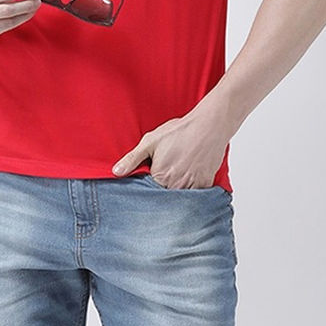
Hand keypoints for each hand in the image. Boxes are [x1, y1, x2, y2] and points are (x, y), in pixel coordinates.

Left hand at [112, 104, 231, 188]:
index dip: (147, 188)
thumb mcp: (151, 141)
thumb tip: (116, 172)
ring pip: (179, 199)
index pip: (148, 193)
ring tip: (178, 175)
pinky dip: (191, 191)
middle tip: (166, 175)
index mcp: (159, 178)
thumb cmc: (179, 132)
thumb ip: (132, 159)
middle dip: (161, 191)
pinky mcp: (205, 185)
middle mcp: (175, 186)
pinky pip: (196, 195)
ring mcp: (192, 187)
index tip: (149, 181)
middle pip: (164, 197)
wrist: (209, 126)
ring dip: (176, 192)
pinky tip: (190, 176)